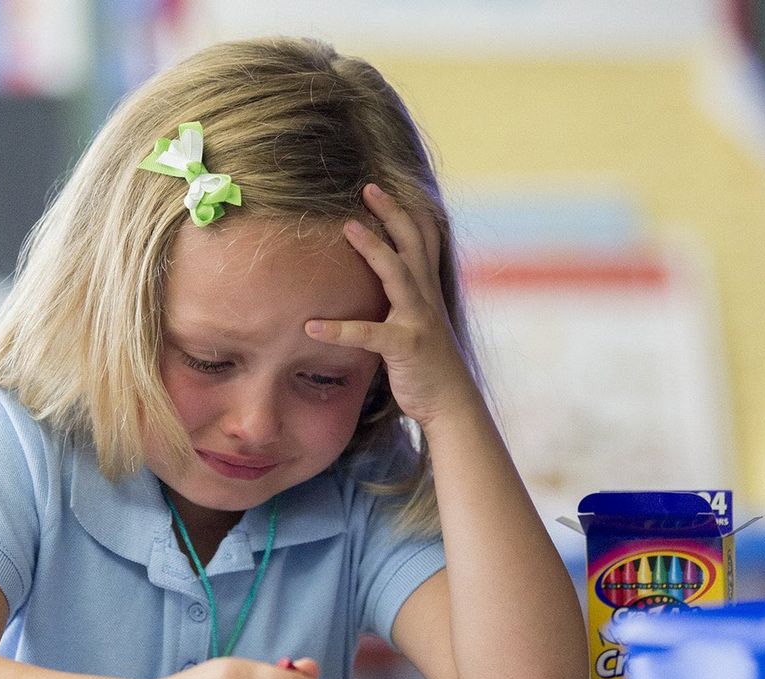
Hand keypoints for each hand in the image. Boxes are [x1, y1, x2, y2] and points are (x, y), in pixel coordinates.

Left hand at [306, 183, 474, 427]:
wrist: (452, 405)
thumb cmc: (429, 368)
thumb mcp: (419, 327)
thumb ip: (402, 304)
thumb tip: (379, 291)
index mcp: (427, 292)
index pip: (423, 241)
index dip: (406, 212)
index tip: (383, 189)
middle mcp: (426, 299)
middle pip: (413, 243)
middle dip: (393, 212)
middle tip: (368, 187)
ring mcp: (418, 321)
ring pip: (397, 274)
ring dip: (373, 248)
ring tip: (348, 227)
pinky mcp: (405, 347)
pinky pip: (368, 334)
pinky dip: (339, 330)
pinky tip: (312, 327)